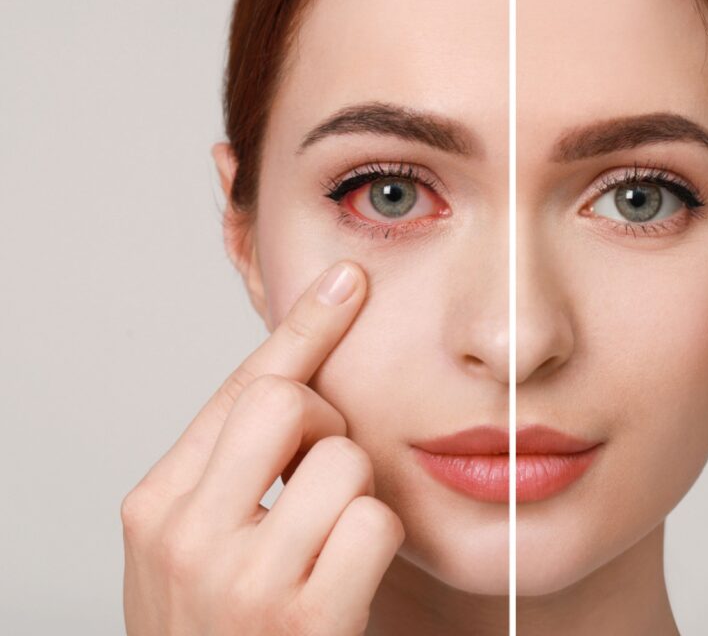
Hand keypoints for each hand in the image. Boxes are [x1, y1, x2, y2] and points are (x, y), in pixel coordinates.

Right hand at [120, 261, 403, 635]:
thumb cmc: (226, 635)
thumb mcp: (203, 548)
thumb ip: (234, 471)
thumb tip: (300, 379)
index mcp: (157, 507)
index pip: (239, 388)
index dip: (303, 331)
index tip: (349, 281)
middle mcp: (185, 535)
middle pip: (287, 402)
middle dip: (325, 425)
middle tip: (319, 477)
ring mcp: (239, 579)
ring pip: (343, 460)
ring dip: (356, 496)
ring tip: (329, 548)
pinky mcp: (300, 618)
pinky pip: (373, 520)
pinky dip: (375, 543)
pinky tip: (348, 585)